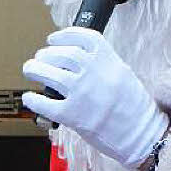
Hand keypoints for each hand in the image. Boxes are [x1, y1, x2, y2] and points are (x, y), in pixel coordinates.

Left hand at [22, 27, 168, 167]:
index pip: (84, 38)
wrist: (141, 135)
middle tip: (40, 57)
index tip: (54, 38)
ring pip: (50, 74)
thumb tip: (78, 57)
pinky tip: (29, 98)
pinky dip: (33, 100)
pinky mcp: (73, 116)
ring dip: (35, 69)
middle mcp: (95, 74)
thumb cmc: (134, 109)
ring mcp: (83, 94)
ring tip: (30, 69)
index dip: (65, 35)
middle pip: (63, 54)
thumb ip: (103, 64)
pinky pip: (46, 104)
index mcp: (110, 61)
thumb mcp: (124, 75)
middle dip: (46, 53)